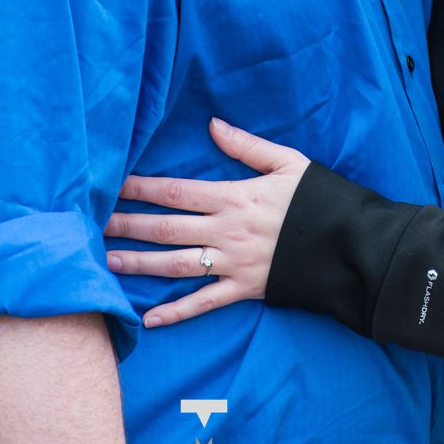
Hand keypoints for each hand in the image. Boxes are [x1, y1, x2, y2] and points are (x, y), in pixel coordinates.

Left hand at [104, 118, 307, 327]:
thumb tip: (213, 125)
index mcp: (235, 197)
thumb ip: (247, 146)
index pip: (176, 192)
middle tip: (95, 226)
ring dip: (140, 265)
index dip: (142, 188)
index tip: (113, 185)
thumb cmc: (319, 198)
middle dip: (129, 226)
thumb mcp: (288, 162)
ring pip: (176, 265)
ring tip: (108, 263)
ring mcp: (234, 263)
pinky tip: (149, 318)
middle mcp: (227, 231)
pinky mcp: (245, 289)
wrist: (348, 242)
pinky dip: (177, 313)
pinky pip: (205, 303)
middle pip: (167, 228)